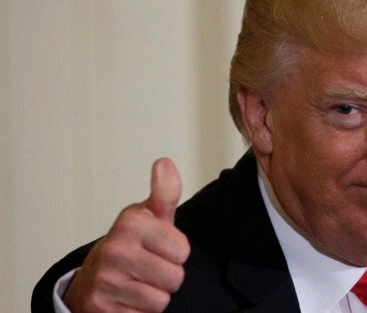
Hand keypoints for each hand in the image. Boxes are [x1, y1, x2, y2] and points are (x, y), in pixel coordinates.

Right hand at [63, 158, 190, 311]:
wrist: (90, 279)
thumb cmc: (130, 245)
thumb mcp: (150, 216)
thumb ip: (165, 193)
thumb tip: (165, 163)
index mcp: (131, 222)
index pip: (183, 250)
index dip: (176, 252)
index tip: (159, 247)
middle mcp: (115, 249)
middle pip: (175, 278)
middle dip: (167, 277)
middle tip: (148, 268)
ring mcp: (105, 280)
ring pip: (160, 300)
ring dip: (154, 295)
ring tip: (138, 282)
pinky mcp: (100, 308)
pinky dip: (139, 311)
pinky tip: (127, 298)